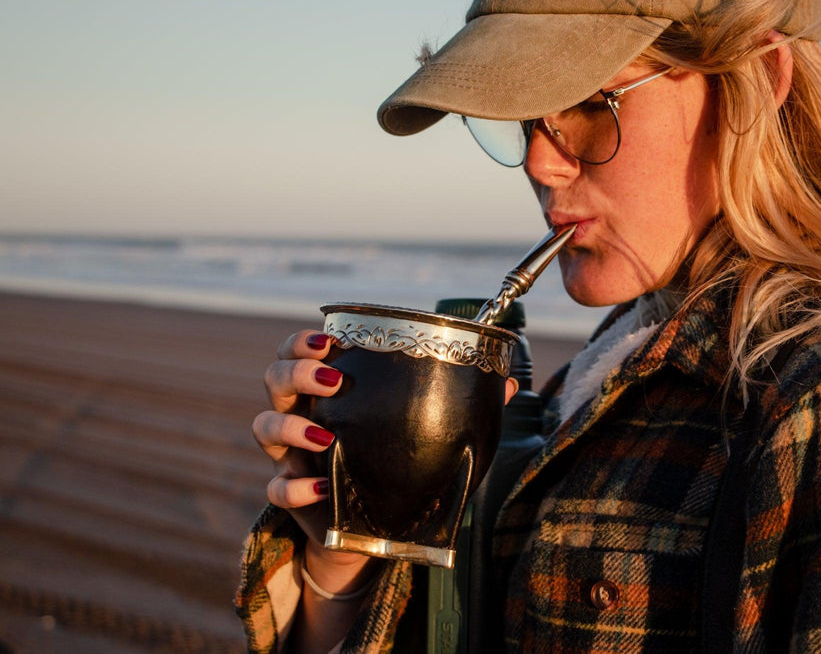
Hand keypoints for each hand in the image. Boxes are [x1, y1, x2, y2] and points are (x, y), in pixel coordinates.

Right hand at [252, 329, 518, 588]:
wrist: (375, 529)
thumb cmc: (399, 464)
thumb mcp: (428, 434)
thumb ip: (461, 407)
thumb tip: (508, 384)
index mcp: (329, 390)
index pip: (300, 351)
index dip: (303, 341)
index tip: (329, 339)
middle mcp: (302, 415)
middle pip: (274, 378)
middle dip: (296, 373)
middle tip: (333, 381)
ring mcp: (291, 455)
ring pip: (263, 427)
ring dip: (289, 427)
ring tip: (326, 436)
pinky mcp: (293, 496)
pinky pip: (277, 487)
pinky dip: (295, 486)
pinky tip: (322, 487)